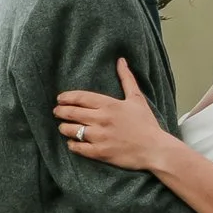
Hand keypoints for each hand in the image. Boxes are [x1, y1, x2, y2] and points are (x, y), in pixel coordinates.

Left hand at [55, 55, 171, 172]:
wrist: (155, 149)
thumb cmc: (146, 124)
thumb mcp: (137, 98)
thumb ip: (127, 79)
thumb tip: (121, 60)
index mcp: (109, 105)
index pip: (81, 98)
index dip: (67, 97)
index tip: (60, 98)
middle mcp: (101, 120)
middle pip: (72, 113)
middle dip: (61, 112)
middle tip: (56, 112)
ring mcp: (99, 137)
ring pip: (72, 130)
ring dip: (64, 128)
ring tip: (62, 127)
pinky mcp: (100, 152)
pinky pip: (78, 148)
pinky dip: (72, 145)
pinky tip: (72, 143)